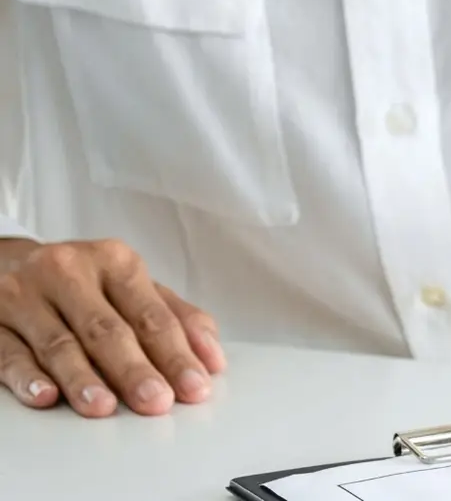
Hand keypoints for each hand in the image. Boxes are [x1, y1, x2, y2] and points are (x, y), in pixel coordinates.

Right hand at [0, 238, 223, 416]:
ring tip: (104, 407)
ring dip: (83, 379)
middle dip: (134, 369)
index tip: (194, 386)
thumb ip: (177, 317)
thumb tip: (212, 359)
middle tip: (156, 401)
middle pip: (107, 330)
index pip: (150, 315)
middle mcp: (68, 272)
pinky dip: (27, 377)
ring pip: (59, 343)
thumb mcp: (131, 286)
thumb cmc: (82, 282)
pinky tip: (46, 396)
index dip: (175, 353)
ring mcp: (25, 295)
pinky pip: (9, 353)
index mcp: (114, 261)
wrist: (8, 261)